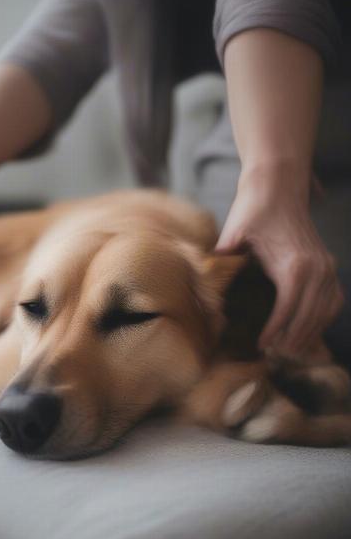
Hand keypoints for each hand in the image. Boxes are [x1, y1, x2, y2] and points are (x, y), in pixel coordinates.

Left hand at [216, 169, 343, 356]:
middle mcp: (316, 266)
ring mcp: (325, 264)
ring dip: (310, 331)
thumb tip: (205, 285)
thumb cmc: (253, 208)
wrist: (279, 184)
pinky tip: (309, 329)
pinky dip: (323, 317)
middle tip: (274, 354)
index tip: (263, 344)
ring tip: (289, 348)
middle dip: (293, 337)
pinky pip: (333, 298)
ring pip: (326, 309)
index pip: (288, 307)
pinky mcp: (327, 262)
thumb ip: (222, 262)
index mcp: (293, 263)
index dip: (276, 329)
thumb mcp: (233, 235)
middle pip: (310, 314)